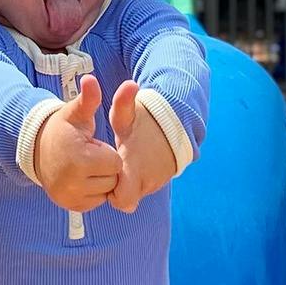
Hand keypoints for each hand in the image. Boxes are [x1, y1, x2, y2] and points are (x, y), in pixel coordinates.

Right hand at [35, 74, 121, 212]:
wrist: (38, 151)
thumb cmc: (62, 129)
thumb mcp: (75, 113)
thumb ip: (88, 99)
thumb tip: (91, 79)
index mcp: (78, 159)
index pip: (115, 163)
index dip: (107, 152)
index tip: (92, 145)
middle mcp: (73, 182)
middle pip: (112, 179)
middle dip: (106, 167)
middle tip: (88, 157)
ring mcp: (71, 197)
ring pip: (106, 191)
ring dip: (100, 180)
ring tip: (85, 167)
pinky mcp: (71, 206)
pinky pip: (97, 202)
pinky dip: (93, 191)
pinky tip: (81, 178)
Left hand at [106, 80, 176, 213]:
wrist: (177, 124)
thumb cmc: (146, 121)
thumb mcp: (130, 114)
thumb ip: (123, 103)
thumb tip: (129, 83)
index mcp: (137, 169)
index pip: (122, 201)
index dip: (112, 193)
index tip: (108, 176)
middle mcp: (147, 181)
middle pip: (125, 200)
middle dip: (117, 189)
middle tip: (112, 169)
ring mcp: (155, 183)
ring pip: (134, 194)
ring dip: (127, 184)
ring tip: (123, 164)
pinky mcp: (159, 182)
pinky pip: (143, 188)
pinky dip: (137, 181)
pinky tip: (132, 165)